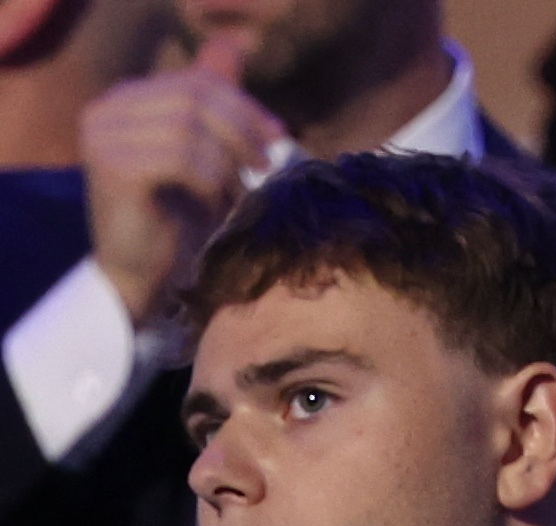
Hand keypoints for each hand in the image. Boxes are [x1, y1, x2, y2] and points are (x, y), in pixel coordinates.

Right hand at [81, 35, 285, 324]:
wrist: (147, 277)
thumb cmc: (183, 220)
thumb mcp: (207, 155)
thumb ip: (214, 105)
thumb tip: (232, 46)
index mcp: (130, 99)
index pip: (197, 81)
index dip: (245, 106)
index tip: (279, 138)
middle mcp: (109, 109)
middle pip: (195, 98)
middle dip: (242, 131)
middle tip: (266, 167)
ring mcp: (104, 137)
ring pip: (189, 126)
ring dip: (226, 162)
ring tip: (235, 194)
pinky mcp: (112, 168)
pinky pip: (178, 157)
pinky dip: (209, 181)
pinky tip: (215, 204)